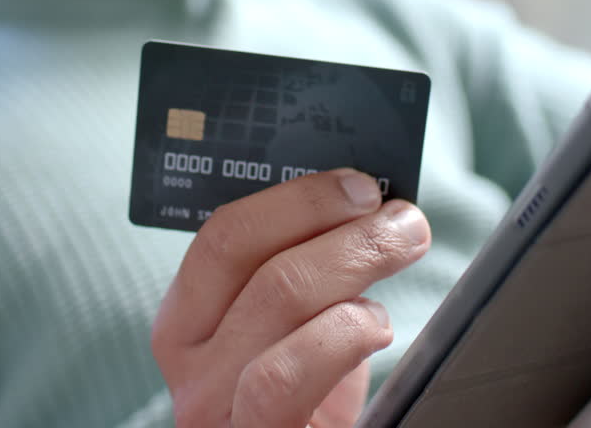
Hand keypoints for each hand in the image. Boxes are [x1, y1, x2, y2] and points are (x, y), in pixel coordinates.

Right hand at [152, 169, 431, 427]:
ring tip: (404, 249)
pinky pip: (283, 374)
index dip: (296, 200)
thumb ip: (307, 275)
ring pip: (276, 299)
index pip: (223, 236)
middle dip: (340, 224)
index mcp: (186, 320)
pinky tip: (376, 323)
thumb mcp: (293, 334)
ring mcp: (214, 409)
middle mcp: (187, 365)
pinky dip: (341, 331)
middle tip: (401, 215)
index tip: (357, 184)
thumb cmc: (307, 405)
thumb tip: (365, 205)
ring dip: (354, 260)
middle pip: (258, 262)